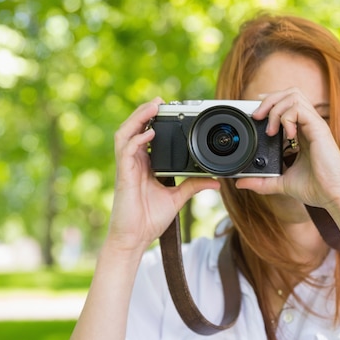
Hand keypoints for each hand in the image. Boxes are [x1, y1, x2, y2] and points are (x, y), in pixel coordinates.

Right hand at [106, 97, 219, 254]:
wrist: (135, 239)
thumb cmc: (150, 220)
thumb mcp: (178, 198)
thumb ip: (194, 186)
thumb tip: (215, 181)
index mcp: (144, 165)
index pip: (145, 136)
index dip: (152, 121)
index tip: (168, 110)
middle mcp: (134, 163)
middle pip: (133, 129)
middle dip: (144, 113)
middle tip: (160, 101)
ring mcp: (127, 167)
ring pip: (125, 133)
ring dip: (138, 118)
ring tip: (152, 107)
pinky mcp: (123, 175)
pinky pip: (126, 151)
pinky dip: (137, 140)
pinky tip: (148, 133)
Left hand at [235, 88, 339, 208]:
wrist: (335, 197)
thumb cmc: (317, 189)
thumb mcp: (282, 183)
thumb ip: (262, 181)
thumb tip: (241, 183)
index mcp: (302, 133)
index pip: (287, 104)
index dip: (270, 102)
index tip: (255, 113)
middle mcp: (309, 125)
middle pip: (290, 93)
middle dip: (269, 100)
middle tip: (257, 117)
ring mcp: (315, 125)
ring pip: (294, 95)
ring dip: (276, 108)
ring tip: (271, 130)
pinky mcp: (319, 129)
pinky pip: (299, 109)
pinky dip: (287, 118)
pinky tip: (286, 136)